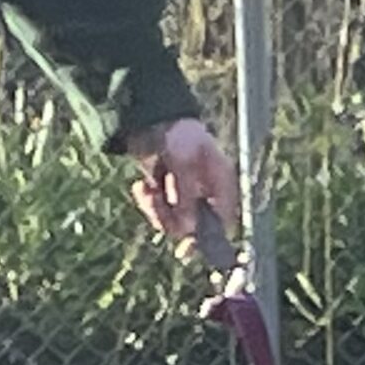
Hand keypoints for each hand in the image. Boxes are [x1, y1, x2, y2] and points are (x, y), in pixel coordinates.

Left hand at [126, 118, 240, 241]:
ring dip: (156, 211)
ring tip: (145, 190)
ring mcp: (186, 194)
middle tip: (154, 202)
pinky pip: (160, 213)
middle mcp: (207, 192)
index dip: (209, 236)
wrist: (148, 117)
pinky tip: (141, 186)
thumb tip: (189, 229)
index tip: (187, 248)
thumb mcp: (184, 164)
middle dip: (171, 218)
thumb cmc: (174, 135)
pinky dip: (148, 203)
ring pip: (176, 222)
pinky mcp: (167, 194)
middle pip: (196, 227)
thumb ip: (188, 197)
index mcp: (221, 183)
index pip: (223, 219)